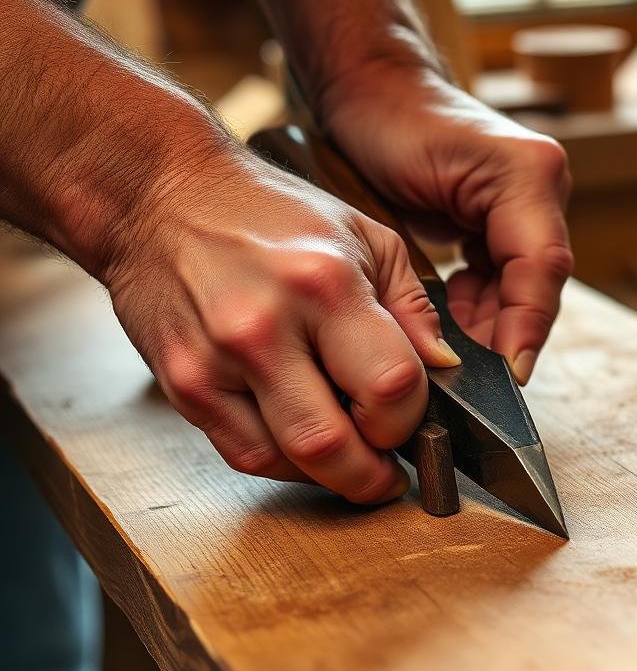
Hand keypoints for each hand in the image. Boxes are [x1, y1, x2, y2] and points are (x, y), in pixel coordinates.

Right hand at [104, 149, 459, 501]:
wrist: (160, 196)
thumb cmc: (266, 211)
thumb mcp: (363, 236)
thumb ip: (412, 307)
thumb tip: (443, 369)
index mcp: (325, 284)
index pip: (391, 387)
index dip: (410, 418)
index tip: (411, 419)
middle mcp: (265, 327)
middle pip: (332, 444)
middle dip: (371, 474)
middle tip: (386, 471)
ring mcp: (215, 362)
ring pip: (286, 462)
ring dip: (329, 474)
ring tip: (347, 452)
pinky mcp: (182, 385)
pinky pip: (244, 455)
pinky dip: (285, 462)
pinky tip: (302, 439)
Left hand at [324, 66, 572, 384]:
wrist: (372, 91)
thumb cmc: (390, 126)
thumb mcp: (425, 188)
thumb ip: (463, 264)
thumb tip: (487, 340)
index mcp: (533, 175)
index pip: (543, 269)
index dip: (526, 327)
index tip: (508, 375)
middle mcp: (540, 191)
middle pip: (535, 287)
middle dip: (501, 333)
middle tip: (464, 373)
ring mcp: (525, 207)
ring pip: (517, 292)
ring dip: (484, 324)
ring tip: (447, 346)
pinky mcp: (502, 220)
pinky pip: (498, 281)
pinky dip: (473, 306)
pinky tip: (446, 316)